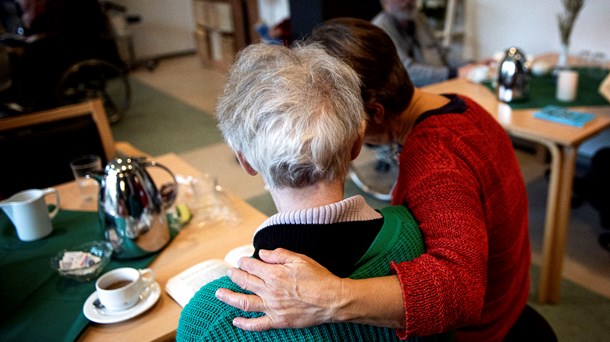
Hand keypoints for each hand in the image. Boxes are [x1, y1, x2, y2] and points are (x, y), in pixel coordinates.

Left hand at [215, 248, 342, 330]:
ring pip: (244, 303)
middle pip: (245, 282)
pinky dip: (244, 324)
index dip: (244, 262)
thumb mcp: (300, 259)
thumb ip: (279, 255)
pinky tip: (235, 321)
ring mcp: (272, 308)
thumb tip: (262, 253)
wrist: (332, 300)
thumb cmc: (318, 278)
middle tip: (229, 272)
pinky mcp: (278, 321)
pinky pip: (257, 324)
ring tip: (219, 294)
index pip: (252, 266)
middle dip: (234, 276)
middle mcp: (270, 291)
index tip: (241, 260)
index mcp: (274, 274)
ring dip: (229, 298)